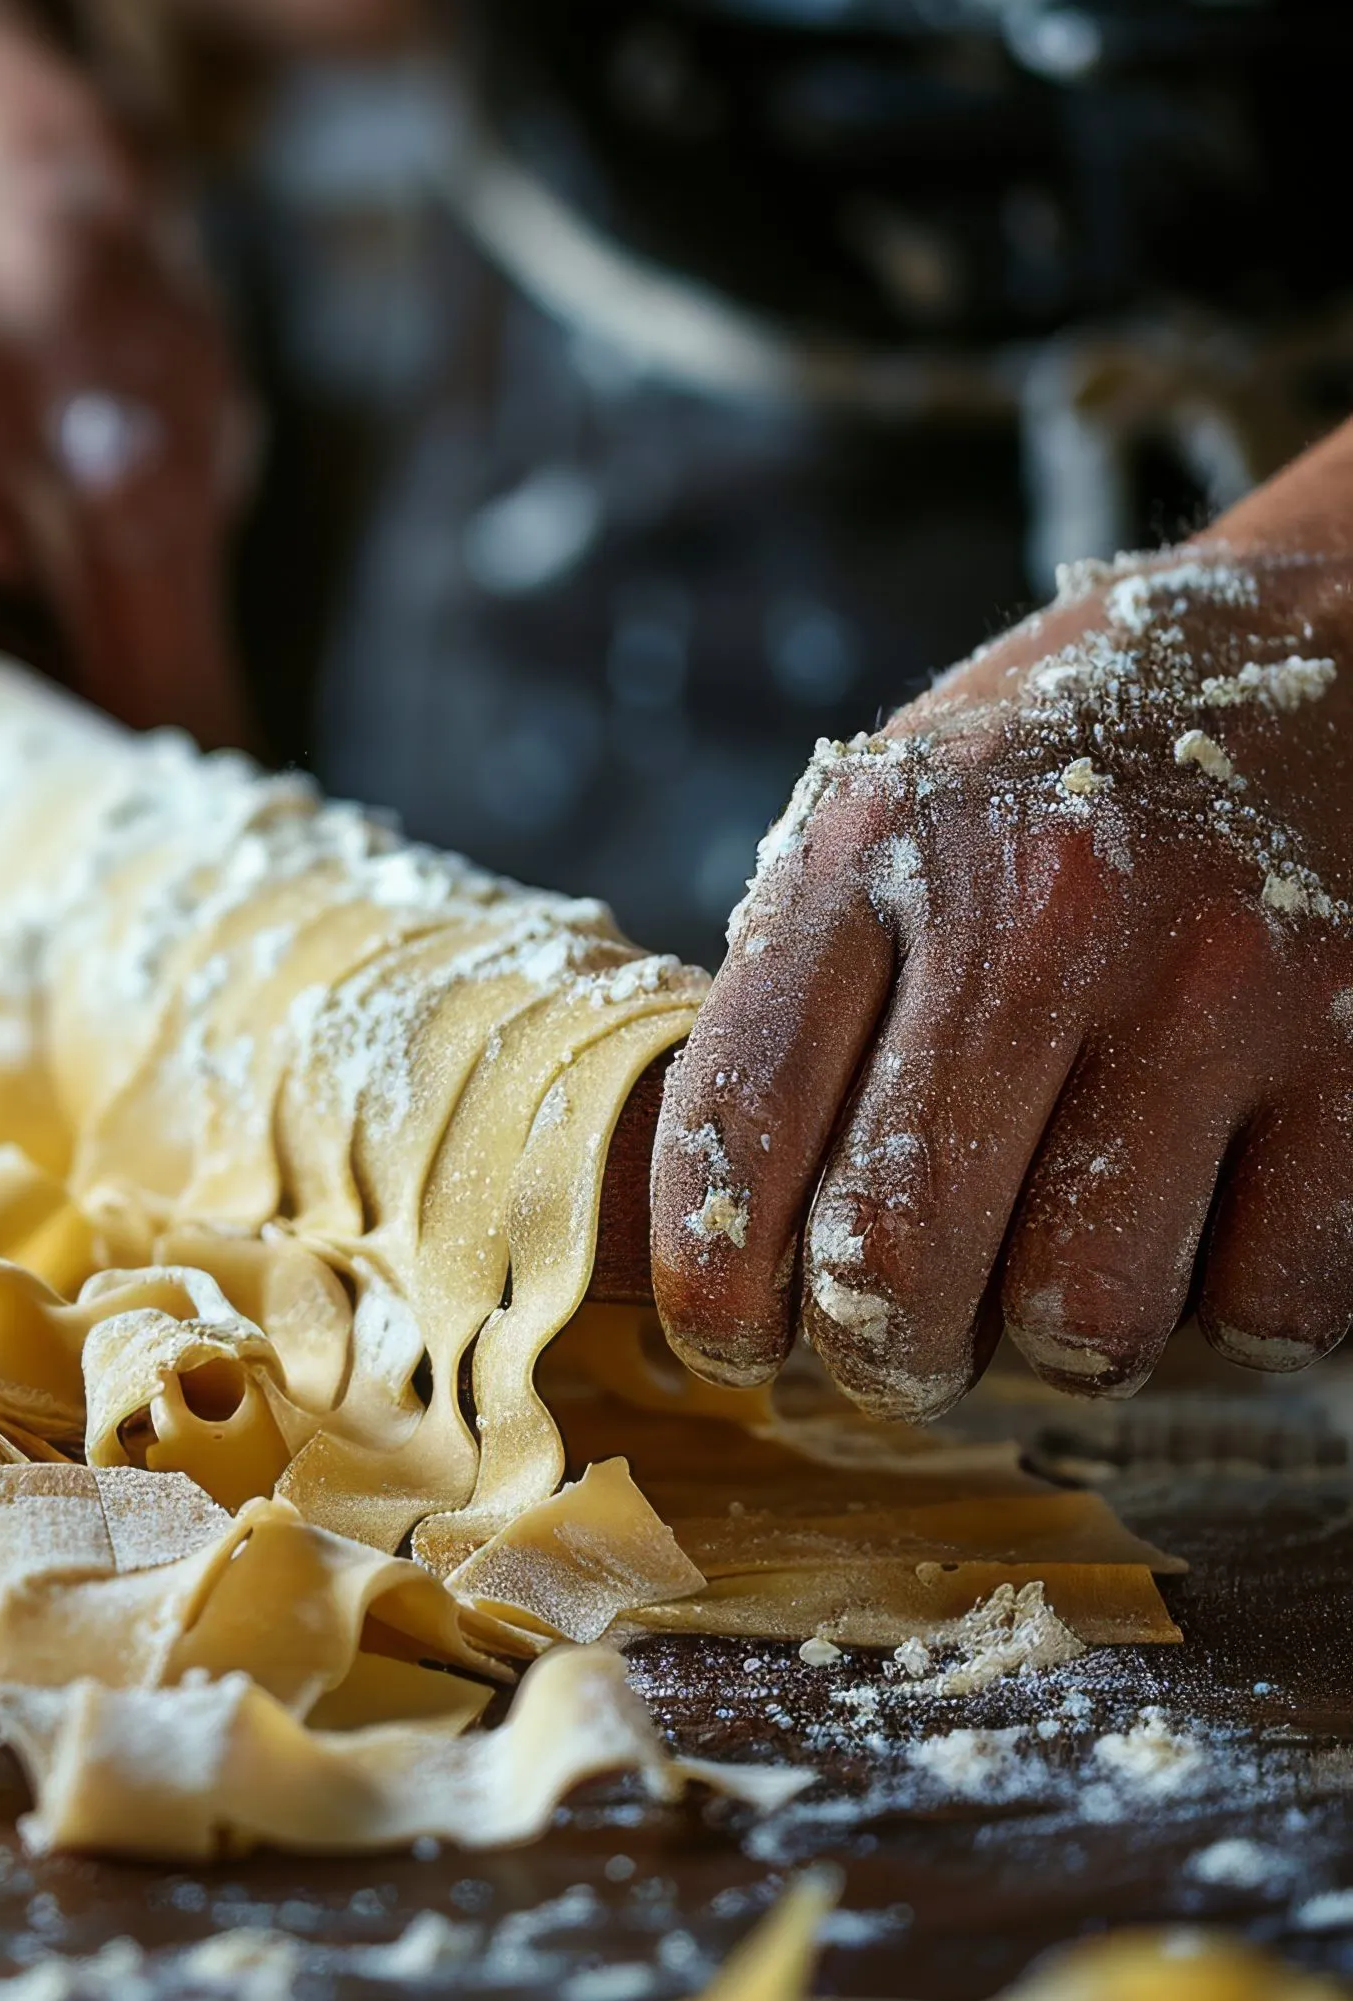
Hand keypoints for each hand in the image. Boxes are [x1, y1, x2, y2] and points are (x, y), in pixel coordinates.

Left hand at [650, 531, 1352, 1417]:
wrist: (1334, 646)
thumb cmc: (1063, 776)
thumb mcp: (884, 822)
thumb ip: (792, 1003)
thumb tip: (714, 1248)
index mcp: (876, 851)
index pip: (734, 1128)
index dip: (710, 1289)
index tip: (729, 1340)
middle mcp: (1042, 913)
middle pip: (897, 1258)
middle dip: (878, 1354)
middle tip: (894, 1346)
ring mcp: (1222, 983)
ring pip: (1084, 1316)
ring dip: (1055, 1342)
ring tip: (1054, 1270)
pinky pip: (1270, 1305)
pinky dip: (1228, 1312)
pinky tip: (1204, 1226)